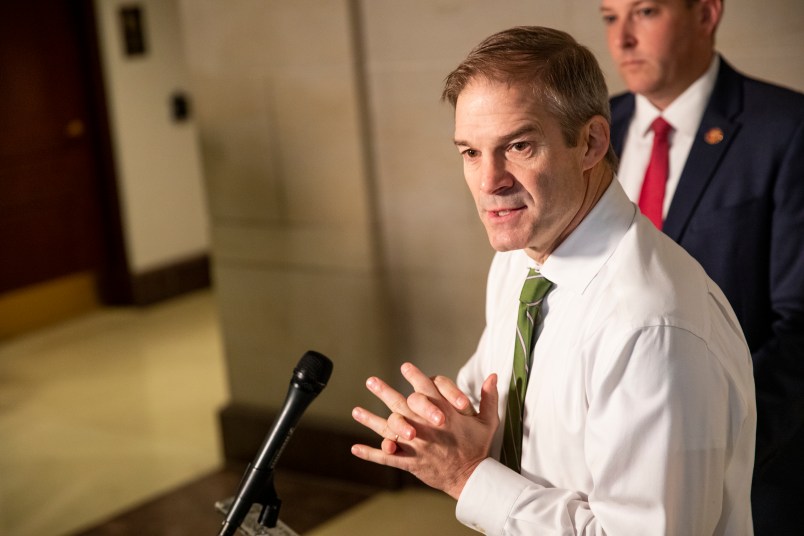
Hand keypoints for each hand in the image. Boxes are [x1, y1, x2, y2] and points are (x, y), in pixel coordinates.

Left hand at [351, 362, 498, 498]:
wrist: (472, 477)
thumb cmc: (478, 447)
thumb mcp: (488, 421)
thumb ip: (488, 397)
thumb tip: (494, 375)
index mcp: (444, 413)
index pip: (428, 390)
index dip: (416, 377)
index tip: (405, 367)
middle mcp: (427, 427)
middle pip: (402, 405)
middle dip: (385, 391)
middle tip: (371, 381)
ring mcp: (417, 445)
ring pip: (390, 429)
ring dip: (371, 420)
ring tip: (356, 410)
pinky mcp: (411, 462)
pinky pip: (388, 457)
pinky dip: (371, 453)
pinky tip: (355, 448)